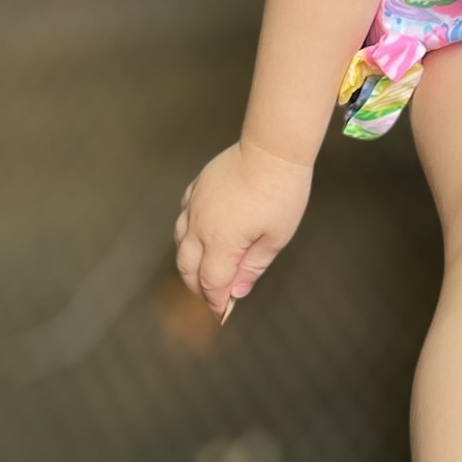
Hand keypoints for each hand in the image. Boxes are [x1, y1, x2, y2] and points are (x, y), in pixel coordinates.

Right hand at [175, 141, 311, 318]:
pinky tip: (199, 232)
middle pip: (188, 266)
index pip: (211, 282)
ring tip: (203, 269)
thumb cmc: (281, 192)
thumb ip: (254, 266)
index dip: (216, 301)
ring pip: (180, 241)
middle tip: (211, 296)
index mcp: (221, 242)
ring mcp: (195, 205)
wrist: (272, 149)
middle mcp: (200, 226)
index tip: (221, 312)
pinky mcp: (197, 187)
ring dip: (189, 261)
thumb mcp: (276, 237)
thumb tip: (238, 291)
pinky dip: (187, 230)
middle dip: (197, 286)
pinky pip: (184, 214)